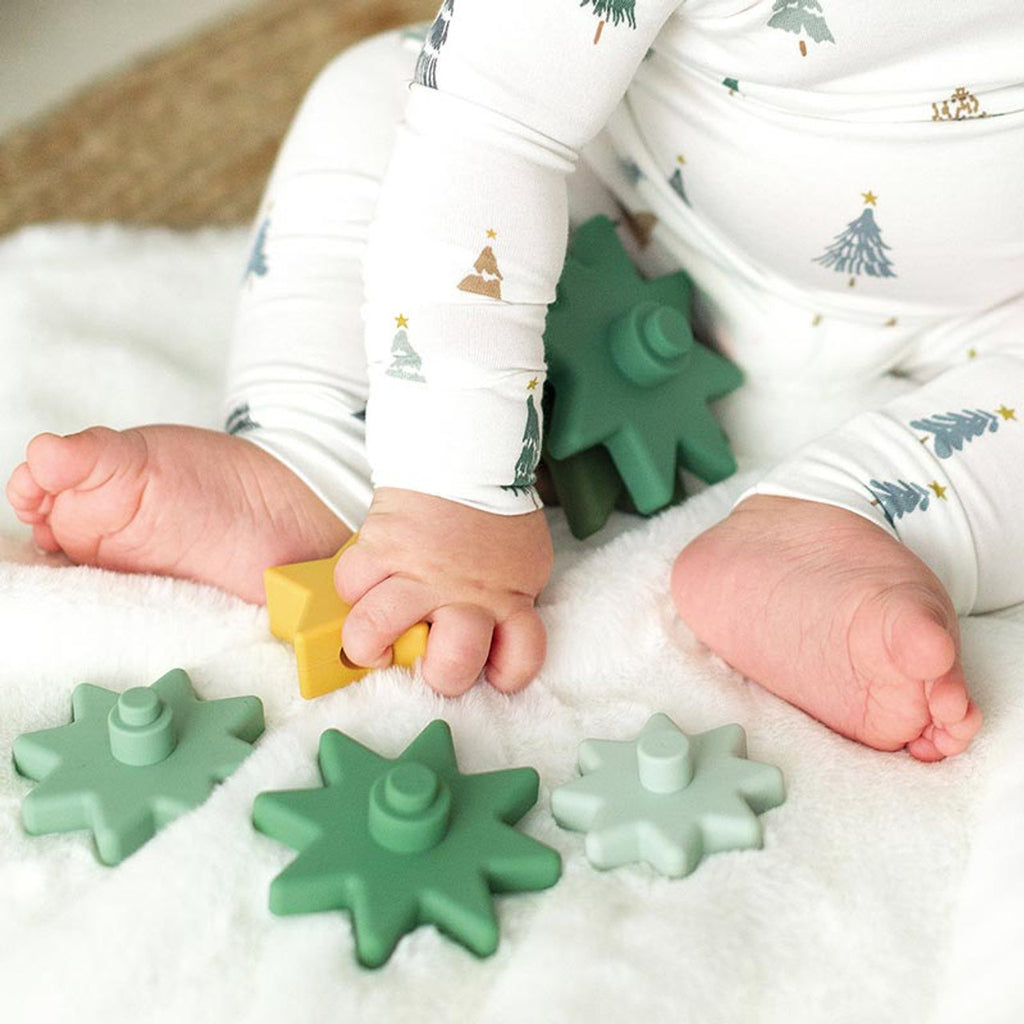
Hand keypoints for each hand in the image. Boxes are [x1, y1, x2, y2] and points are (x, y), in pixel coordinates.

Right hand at [335, 487, 552, 695]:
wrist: (468, 455)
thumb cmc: (497, 511)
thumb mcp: (523, 559)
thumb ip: (511, 597)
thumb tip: (494, 630)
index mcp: (510, 597)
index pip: (521, 657)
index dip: (507, 674)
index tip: (494, 671)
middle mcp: (466, 595)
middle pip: (453, 664)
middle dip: (440, 675)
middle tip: (430, 659)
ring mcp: (420, 574)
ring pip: (377, 628)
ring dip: (368, 646)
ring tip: (372, 646)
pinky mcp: (382, 548)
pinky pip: (350, 583)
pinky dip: (349, 591)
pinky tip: (361, 592)